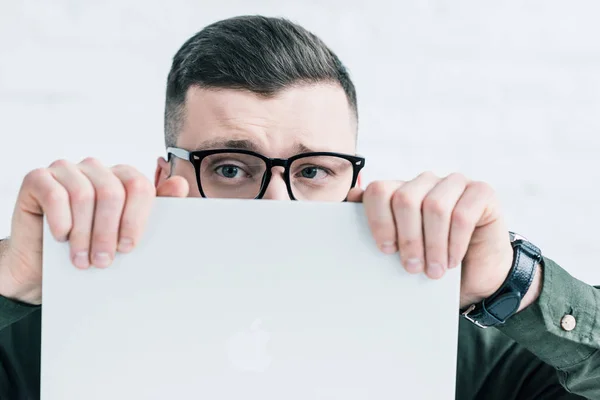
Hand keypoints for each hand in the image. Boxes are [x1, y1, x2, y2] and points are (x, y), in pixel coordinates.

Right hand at [0, 158, 188, 304]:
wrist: (43, 264)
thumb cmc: (90, 247)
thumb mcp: (125, 233)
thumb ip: (155, 208)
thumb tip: (180, 184)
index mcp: (121, 176)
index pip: (139, 187)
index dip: (135, 219)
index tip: (129, 247)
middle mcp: (95, 168)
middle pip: (112, 192)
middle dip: (109, 231)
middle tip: (104, 261)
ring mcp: (65, 169)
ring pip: (84, 195)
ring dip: (83, 234)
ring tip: (82, 259)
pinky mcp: (37, 178)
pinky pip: (54, 194)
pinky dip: (60, 220)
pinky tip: (60, 237)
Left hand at [348, 172, 516, 308]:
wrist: (476, 275)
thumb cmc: (432, 261)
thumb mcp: (401, 248)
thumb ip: (379, 226)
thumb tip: (351, 197)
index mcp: (402, 189)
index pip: (379, 190)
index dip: (379, 220)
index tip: (385, 250)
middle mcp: (426, 181)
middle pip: (406, 198)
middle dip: (407, 238)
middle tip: (411, 267)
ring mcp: (455, 183)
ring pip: (434, 206)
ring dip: (432, 244)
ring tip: (433, 271)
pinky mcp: (481, 192)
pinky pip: (463, 214)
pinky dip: (455, 242)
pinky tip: (452, 260)